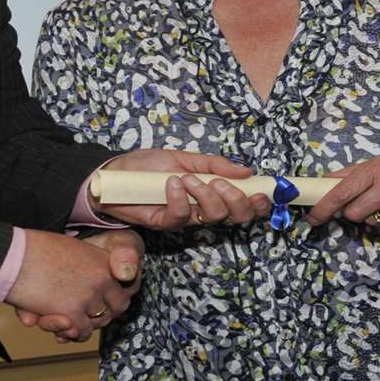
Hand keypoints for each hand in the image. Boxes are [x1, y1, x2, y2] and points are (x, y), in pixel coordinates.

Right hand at [5, 229, 138, 341]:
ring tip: (68, 319)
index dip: (113, 297)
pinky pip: (81, 332)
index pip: (124, 286)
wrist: (14, 255)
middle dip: (103, 313)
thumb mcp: (70, 251)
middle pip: (117, 307)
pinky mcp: (72, 313)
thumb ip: (86, 268)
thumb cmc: (34, 250)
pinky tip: (60, 325)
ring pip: (98, 322)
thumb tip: (98, 284)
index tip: (102, 301)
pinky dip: (71, 332)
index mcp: (103, 260)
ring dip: (84, 324)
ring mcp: (89, 297)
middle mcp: (102, 279)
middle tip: (86, 314)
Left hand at [99, 148, 265, 231]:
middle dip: (238, 200)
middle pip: (235, 216)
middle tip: (224, 184)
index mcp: (213, 192)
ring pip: (212, 216)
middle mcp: (203, 208)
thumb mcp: (185, 157)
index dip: (259, 202)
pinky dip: (180, 197)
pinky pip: (181, 215)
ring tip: (189, 178)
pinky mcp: (165, 223)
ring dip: (207, 194)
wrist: (114, 174)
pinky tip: (172, 183)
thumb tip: (247, 169)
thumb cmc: (148, 165)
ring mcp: (186, 217)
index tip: (264, 192)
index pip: (244, 203)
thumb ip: (215, 165)